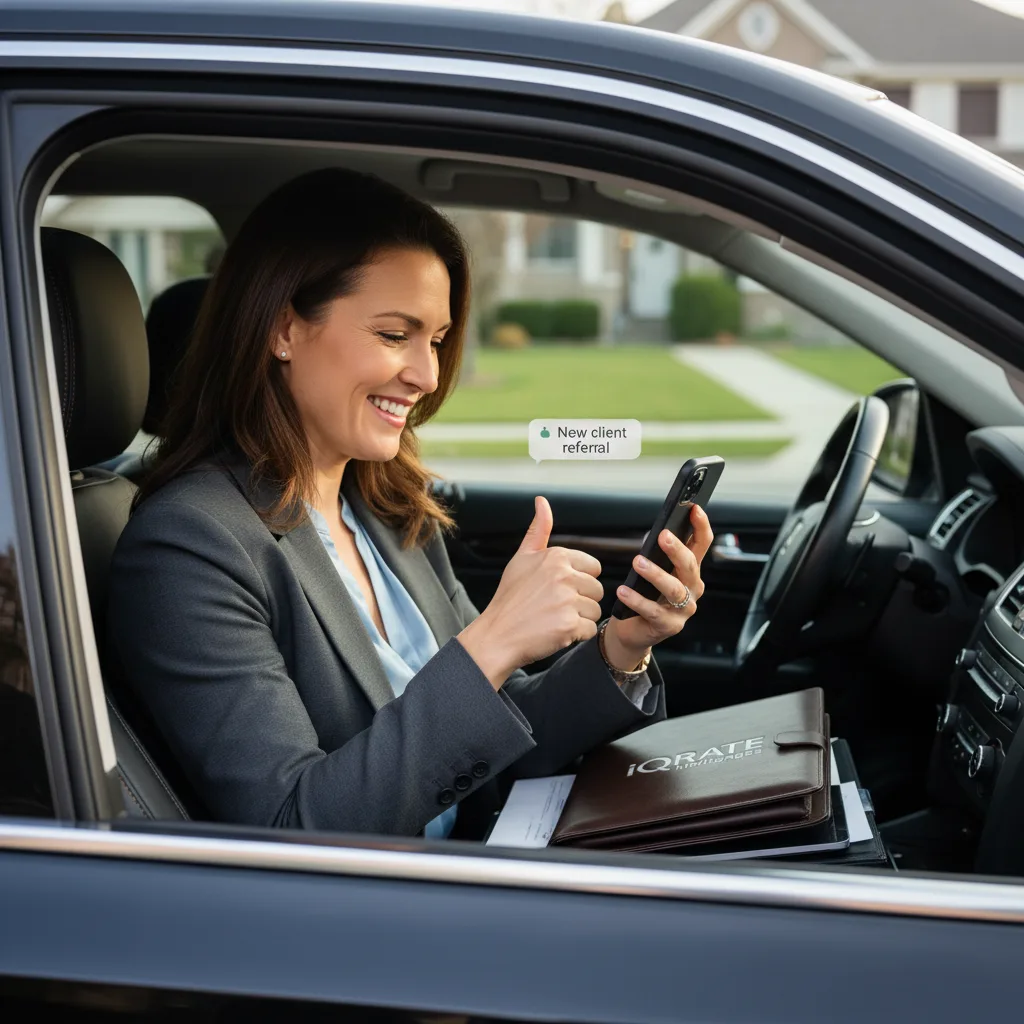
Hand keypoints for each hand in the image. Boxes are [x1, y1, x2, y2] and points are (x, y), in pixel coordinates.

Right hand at [457, 496, 603, 688]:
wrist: (496, 635)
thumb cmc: (509, 598)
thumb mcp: (521, 558)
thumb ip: (538, 530)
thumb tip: (542, 501)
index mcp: (556, 556)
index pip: (593, 568)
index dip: (578, 581)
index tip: (557, 589)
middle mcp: (563, 575)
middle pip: (597, 590)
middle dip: (580, 601)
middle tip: (553, 607)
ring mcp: (567, 600)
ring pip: (595, 610)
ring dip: (579, 618)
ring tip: (553, 619)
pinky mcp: (570, 624)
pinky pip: (591, 629)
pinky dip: (576, 635)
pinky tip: (555, 631)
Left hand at [602, 505, 713, 669]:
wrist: (633, 631)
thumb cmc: (644, 595)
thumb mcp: (653, 572)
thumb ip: (657, 555)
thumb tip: (653, 535)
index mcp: (690, 571)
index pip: (702, 545)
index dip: (701, 526)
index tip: (694, 509)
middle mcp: (692, 588)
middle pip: (690, 566)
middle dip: (677, 549)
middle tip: (662, 536)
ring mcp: (683, 609)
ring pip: (674, 589)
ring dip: (656, 574)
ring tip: (638, 562)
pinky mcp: (668, 625)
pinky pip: (653, 611)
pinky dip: (637, 600)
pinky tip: (624, 591)